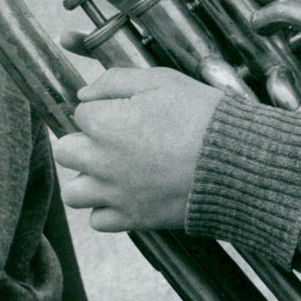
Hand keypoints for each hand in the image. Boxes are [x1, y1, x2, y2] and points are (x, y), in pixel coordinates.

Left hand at [54, 67, 221, 231]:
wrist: (234, 161)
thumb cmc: (202, 117)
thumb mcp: (163, 80)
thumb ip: (116, 80)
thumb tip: (85, 93)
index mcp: (104, 124)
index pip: (81, 113)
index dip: (104, 108)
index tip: (126, 111)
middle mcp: (101, 161)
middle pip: (66, 151)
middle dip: (84, 142)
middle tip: (113, 138)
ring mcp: (115, 193)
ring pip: (74, 192)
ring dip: (88, 179)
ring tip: (114, 169)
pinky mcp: (133, 218)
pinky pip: (98, 220)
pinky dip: (107, 208)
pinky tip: (127, 192)